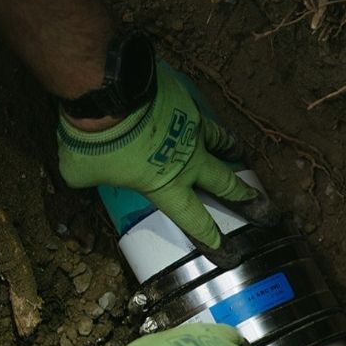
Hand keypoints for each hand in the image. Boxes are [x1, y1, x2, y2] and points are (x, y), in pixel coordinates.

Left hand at [57, 61, 277, 265]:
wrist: (107, 90)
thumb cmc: (95, 139)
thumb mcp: (80, 172)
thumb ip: (87, 179)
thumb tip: (78, 174)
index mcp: (167, 186)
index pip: (195, 221)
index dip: (214, 242)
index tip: (231, 255)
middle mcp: (189, 160)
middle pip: (227, 185)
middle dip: (249, 202)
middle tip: (267, 214)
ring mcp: (192, 127)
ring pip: (221, 143)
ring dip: (233, 152)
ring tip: (240, 154)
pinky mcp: (186, 100)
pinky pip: (200, 113)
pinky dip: (203, 118)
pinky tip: (201, 114)